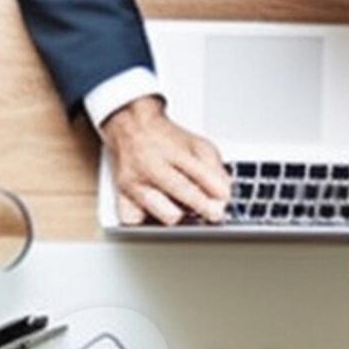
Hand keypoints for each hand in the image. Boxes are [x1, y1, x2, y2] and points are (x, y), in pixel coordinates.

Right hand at [103, 96, 230, 225]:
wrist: (131, 128)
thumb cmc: (165, 140)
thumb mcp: (197, 144)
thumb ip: (214, 167)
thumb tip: (225, 193)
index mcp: (173, 150)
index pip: (199, 172)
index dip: (216, 189)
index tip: (224, 200)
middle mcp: (152, 166)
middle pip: (181, 193)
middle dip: (202, 206)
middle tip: (212, 212)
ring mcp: (135, 182)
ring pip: (164, 213)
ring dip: (178, 214)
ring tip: (182, 208)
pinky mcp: (122, 196)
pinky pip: (138, 220)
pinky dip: (149, 220)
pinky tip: (157, 212)